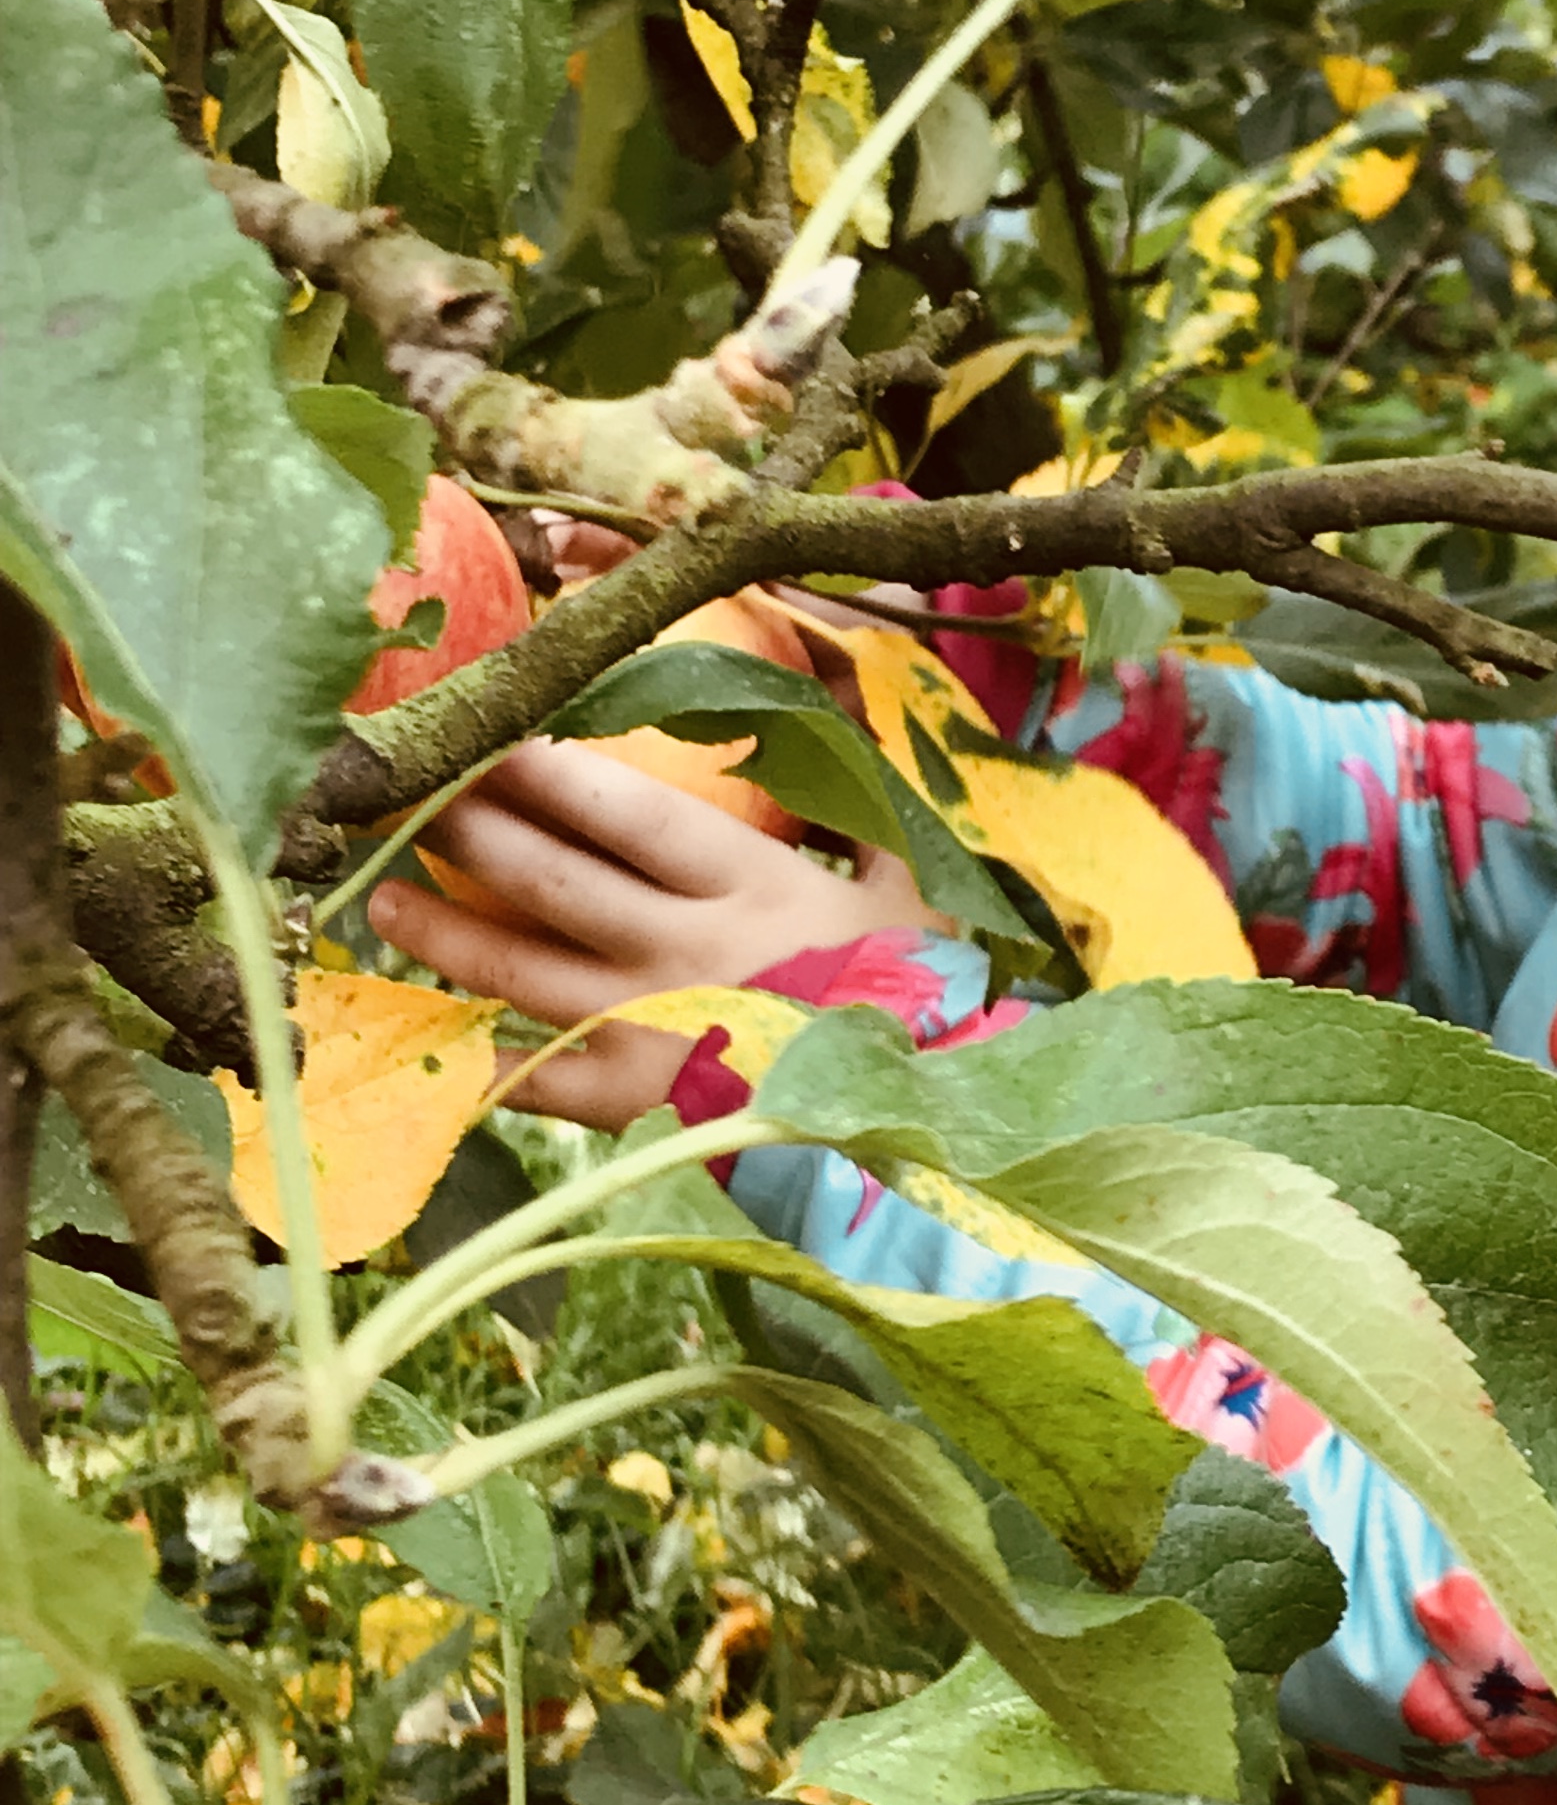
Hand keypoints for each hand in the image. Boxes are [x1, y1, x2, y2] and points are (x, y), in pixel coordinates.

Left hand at [368, 738, 933, 1132]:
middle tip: (404, 797)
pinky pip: (536, 1081)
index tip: (485, 732)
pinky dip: (477, 1063)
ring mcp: (650, 1026)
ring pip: (522, 969)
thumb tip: (843, 688)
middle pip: (552, 878)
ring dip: (446, 932)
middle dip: (469, 830)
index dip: (544, 768)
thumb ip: (857, 798)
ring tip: (389, 904)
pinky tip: (425, 1044)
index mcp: (749, 882)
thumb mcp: (906, 878)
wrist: (920, 1115)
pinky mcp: (635, 1100)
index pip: (624, 808)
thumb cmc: (914, 990)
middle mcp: (685, 946)